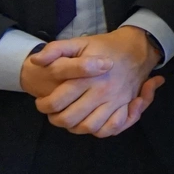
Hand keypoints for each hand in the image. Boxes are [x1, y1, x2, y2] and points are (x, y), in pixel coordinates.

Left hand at [25, 28, 163, 137]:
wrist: (137, 48)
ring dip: (75, 127)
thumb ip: (55, 49)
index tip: (42, 102)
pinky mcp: (125, 107)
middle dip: (56, 119)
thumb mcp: (79, 42)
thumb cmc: (104, 47)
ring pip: (89, 127)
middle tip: (53, 113)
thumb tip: (35, 61)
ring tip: (70, 118)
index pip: (56, 102)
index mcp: (86, 78)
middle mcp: (101, 92)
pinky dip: (99, 131)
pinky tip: (91, 123)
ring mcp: (115, 101)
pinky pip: (110, 129)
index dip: (43, 106)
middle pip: (70, 119)